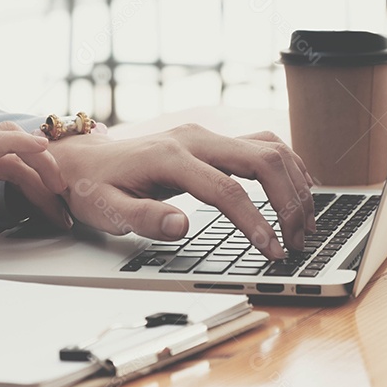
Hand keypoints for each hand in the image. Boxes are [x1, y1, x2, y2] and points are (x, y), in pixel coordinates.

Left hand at [46, 124, 314, 258]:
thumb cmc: (92, 188)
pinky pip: (260, 144)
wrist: (80, 160)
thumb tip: (181, 226)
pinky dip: (286, 165)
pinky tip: (298, 190)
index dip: (256, 222)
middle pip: (261, 159)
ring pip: (268, 146)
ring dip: (294, 182)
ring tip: (306, 222)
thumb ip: (143, 218)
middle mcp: (193, 138)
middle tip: (299, 241)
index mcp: (169, 158)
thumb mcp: (106, 210)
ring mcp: (204, 135)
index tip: (274, 252)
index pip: (226, 190)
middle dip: (288, 201)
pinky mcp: (209, 139)